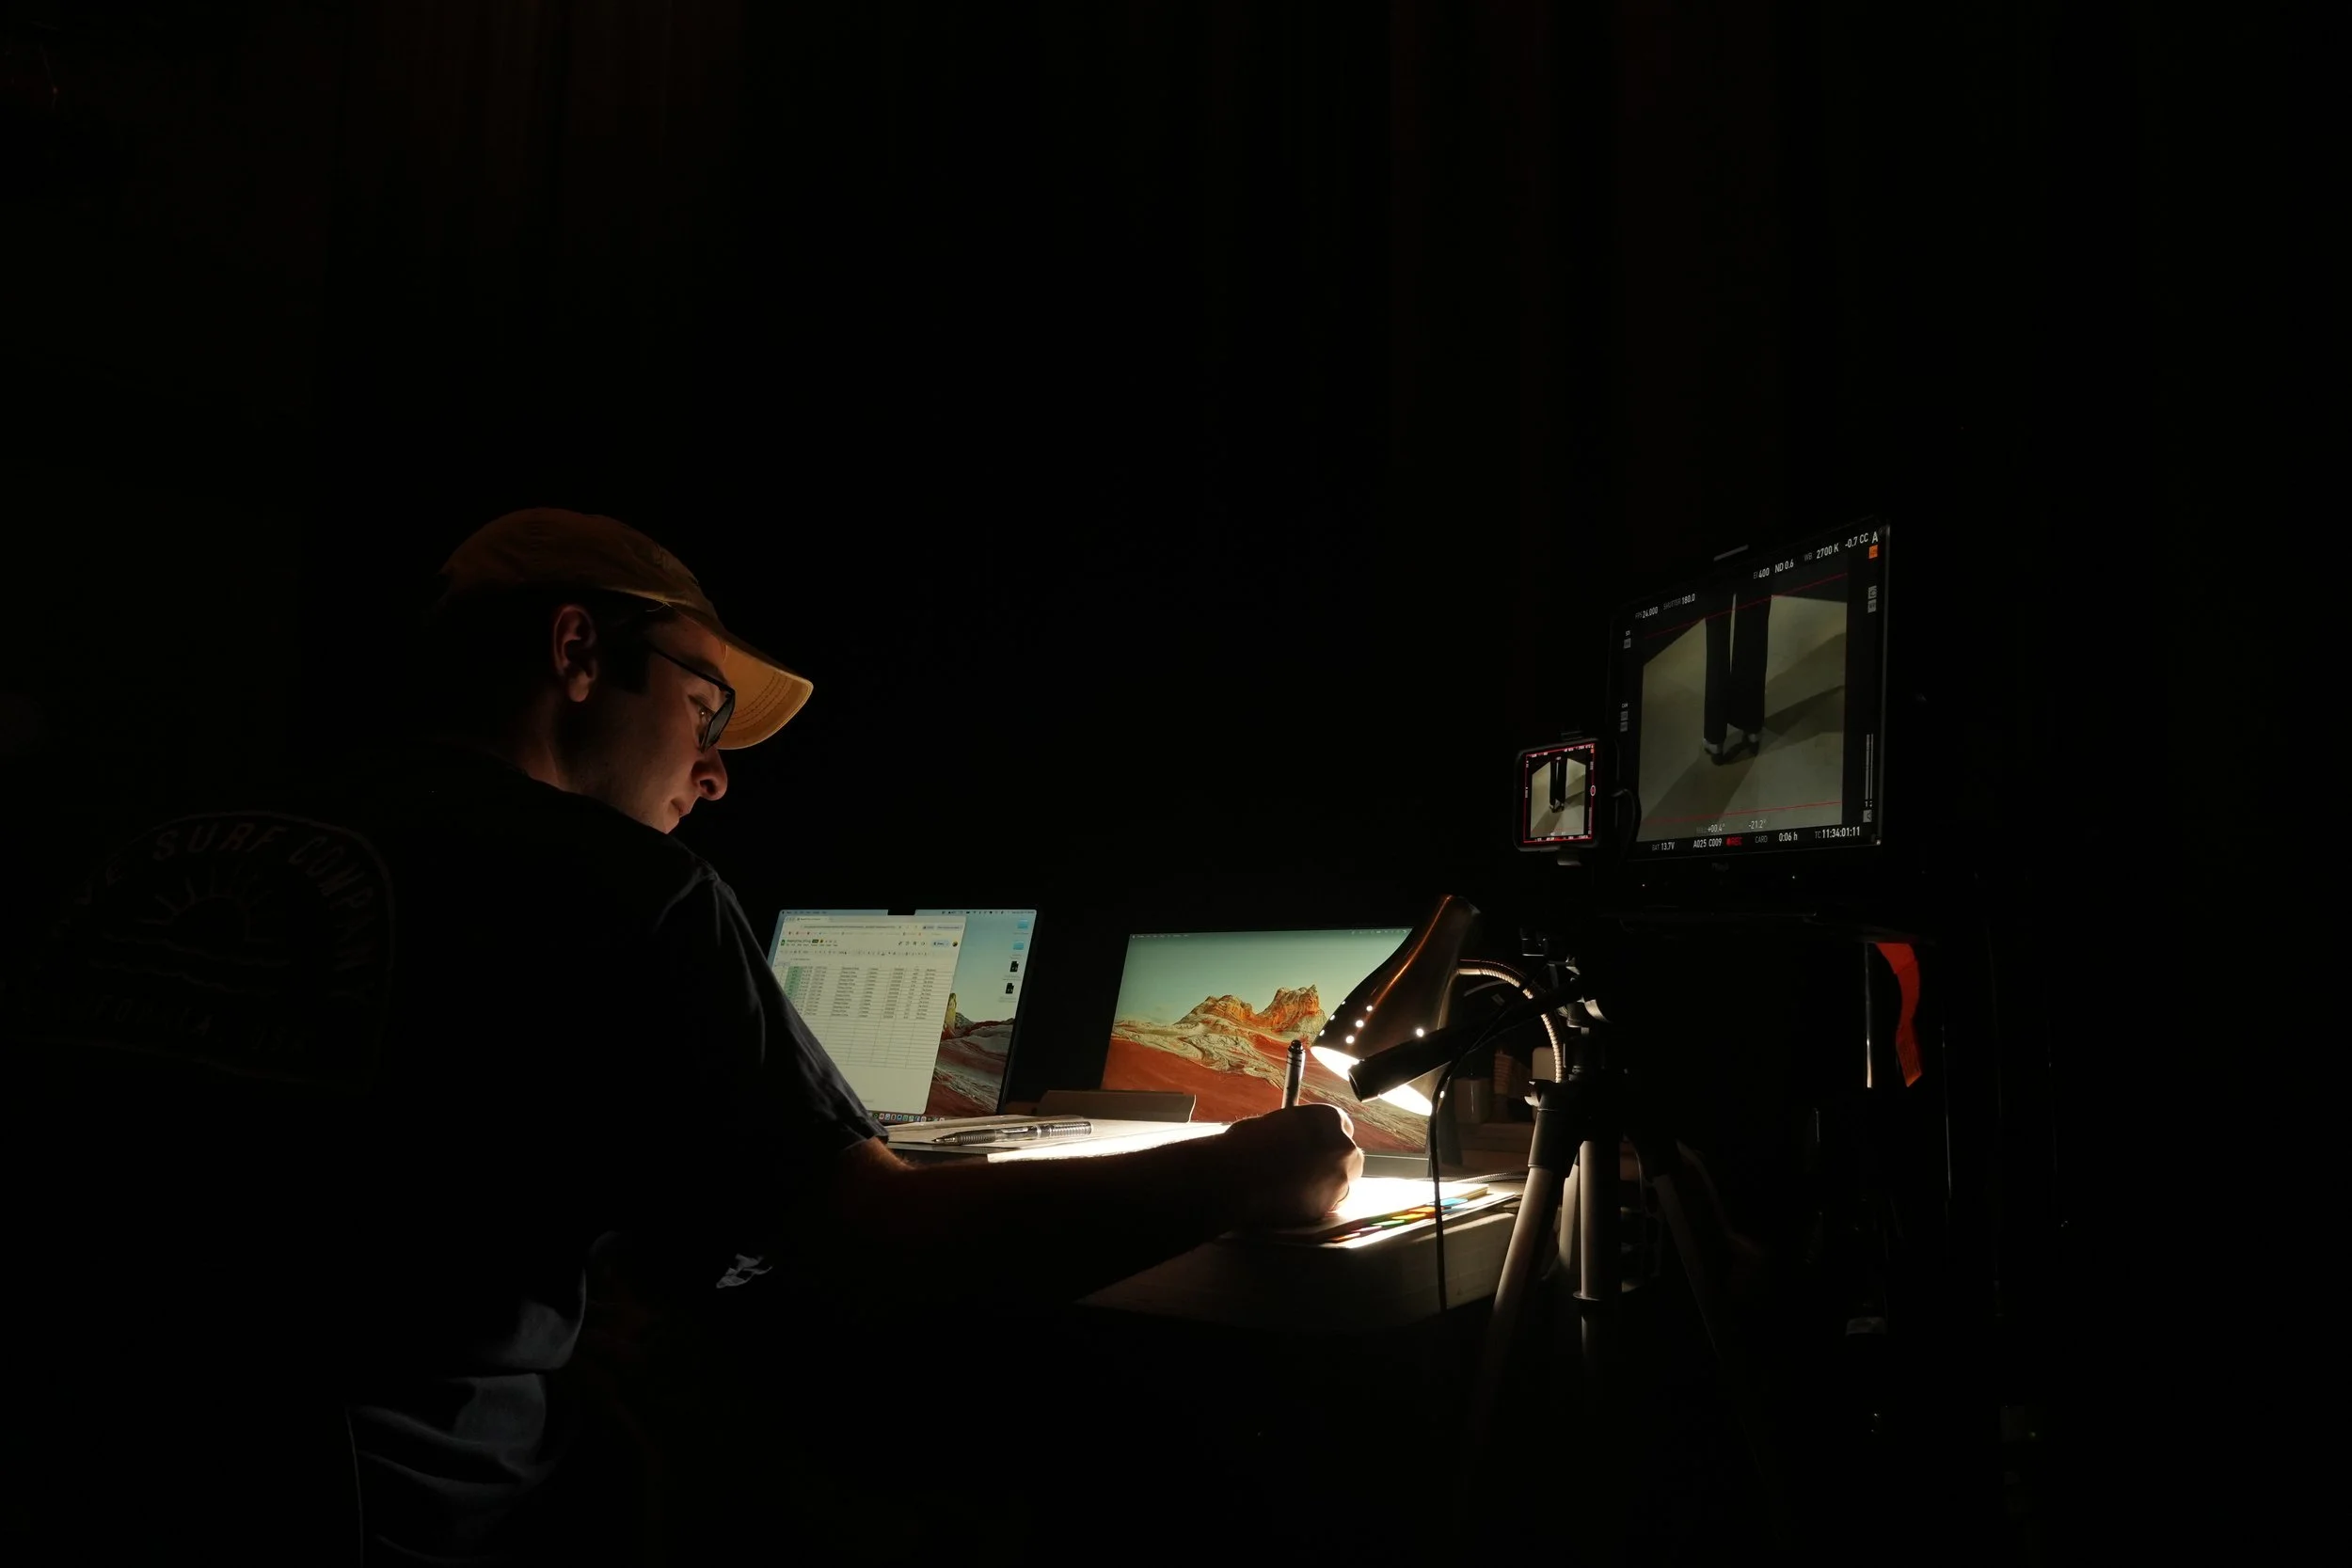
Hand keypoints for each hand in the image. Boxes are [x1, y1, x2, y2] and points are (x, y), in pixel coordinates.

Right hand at [1215, 1102, 1363, 1228]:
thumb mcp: (1275, 1123)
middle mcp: (1342, 1146)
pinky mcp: (1327, 1207)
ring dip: (1324, 1187)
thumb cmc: (1246, 1143)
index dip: (1327, 1139)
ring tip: (1293, 1189)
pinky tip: (1289, 1203)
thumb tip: (1295, 1139)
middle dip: (1333, 1164)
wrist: (1235, 1176)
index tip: (1316, 1148)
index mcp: (1329, 1118)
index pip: (1343, 1128)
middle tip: (1308, 1171)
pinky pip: (1325, 1206)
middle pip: (1349, 1157)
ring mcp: (1338, 1179)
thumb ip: (1297, 1131)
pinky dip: (1312, 1205)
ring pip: (1340, 1185)